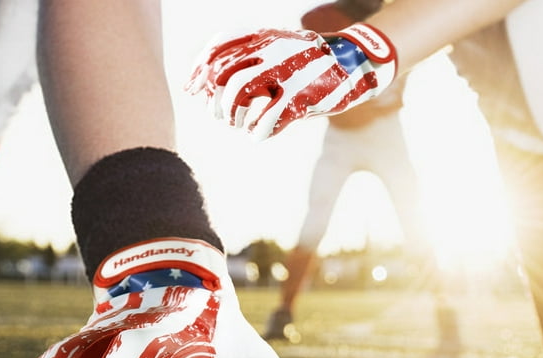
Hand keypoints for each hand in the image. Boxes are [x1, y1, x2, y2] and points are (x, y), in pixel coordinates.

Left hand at [187, 24, 396, 138]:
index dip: (198, 71)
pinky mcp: (298, 96)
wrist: (351, 67)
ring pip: (237, 90)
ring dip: (232, 115)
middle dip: (215, 101)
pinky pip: (264, 118)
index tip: (191, 91)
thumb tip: (207, 89)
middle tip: (222, 117)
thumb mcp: (276, 56)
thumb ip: (247, 65)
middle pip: (222, 73)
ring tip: (239, 125)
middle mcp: (270, 49)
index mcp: (262, 37)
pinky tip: (257, 134)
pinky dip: (256, 132)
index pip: (217, 48)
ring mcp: (284, 71)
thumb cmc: (305, 68)